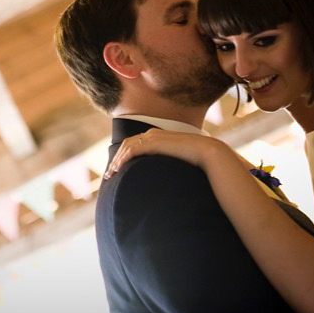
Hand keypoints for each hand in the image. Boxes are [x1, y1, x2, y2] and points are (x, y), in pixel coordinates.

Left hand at [104, 129, 225, 178]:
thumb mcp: (175, 161)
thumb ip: (165, 164)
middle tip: (108, 175)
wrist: (205, 152)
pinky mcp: (154, 143)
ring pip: (126, 148)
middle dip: (115, 160)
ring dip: (116, 161)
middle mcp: (152, 134)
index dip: (122, 157)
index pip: (133, 145)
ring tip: (110, 175)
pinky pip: (132, 150)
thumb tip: (163, 178)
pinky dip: (123, 159)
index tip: (116, 171)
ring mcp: (152, 137)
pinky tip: (118, 169)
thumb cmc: (194, 159)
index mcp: (156, 137)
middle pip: (126, 145)